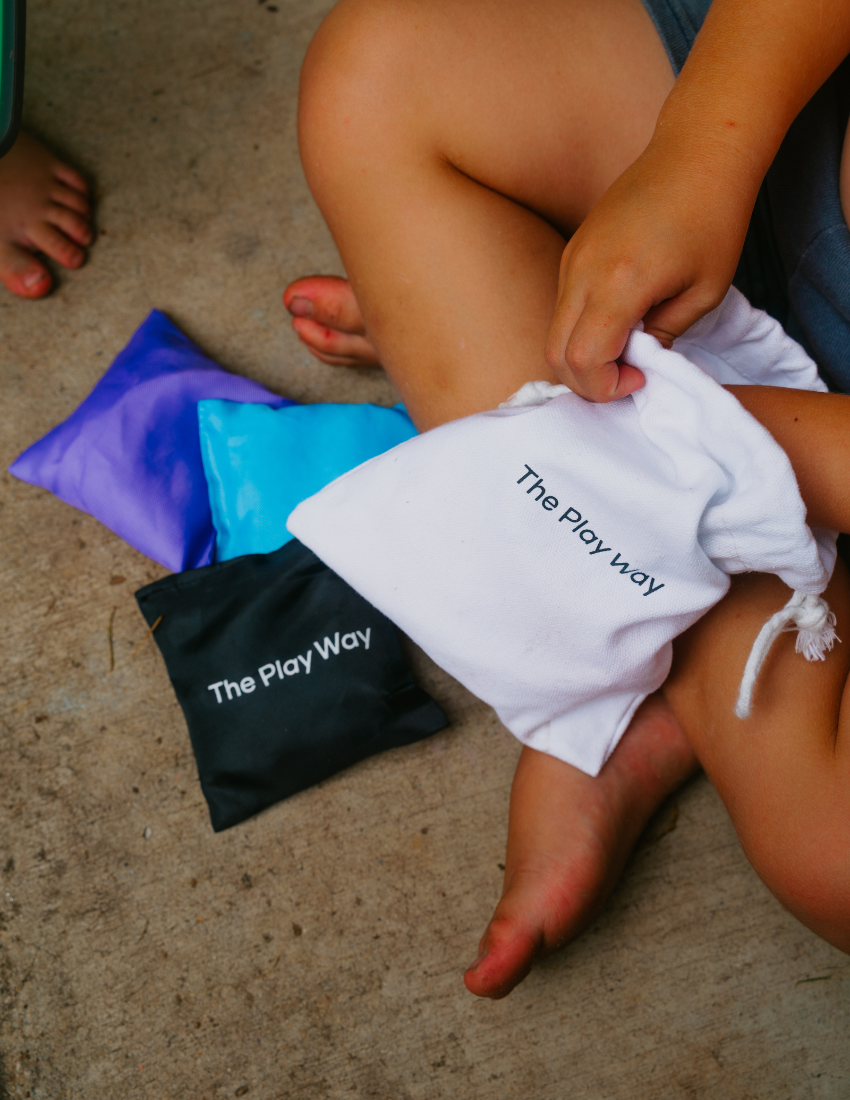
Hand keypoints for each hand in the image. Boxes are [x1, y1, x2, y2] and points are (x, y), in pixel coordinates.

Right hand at [545, 137, 752, 401]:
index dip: (606, 386)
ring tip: (627, 349)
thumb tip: (639, 361)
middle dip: (587, 381)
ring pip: (554, 332)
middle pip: (556, 353)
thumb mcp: (704, 291)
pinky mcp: (573, 250)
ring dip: (583, 354)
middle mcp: (583, 271)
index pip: (584, 358)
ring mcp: (572, 258)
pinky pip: (562, 306)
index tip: (641, 377)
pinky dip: (581, 329)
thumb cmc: (713, 218)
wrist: (697, 151)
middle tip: (628, 376)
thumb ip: (665, 335)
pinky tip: (619, 322)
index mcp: (619, 283)